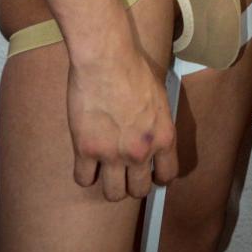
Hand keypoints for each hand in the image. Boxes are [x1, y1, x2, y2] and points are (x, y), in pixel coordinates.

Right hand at [67, 48, 177, 199]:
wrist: (106, 58)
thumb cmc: (134, 67)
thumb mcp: (159, 97)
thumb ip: (158, 123)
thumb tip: (154, 134)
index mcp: (163, 137)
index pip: (167, 176)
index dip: (157, 176)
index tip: (149, 172)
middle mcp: (141, 152)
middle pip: (138, 190)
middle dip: (132, 183)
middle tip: (124, 171)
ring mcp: (113, 154)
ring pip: (113, 194)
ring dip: (109, 184)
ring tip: (104, 170)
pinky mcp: (86, 150)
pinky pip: (83, 179)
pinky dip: (84, 174)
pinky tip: (85, 161)